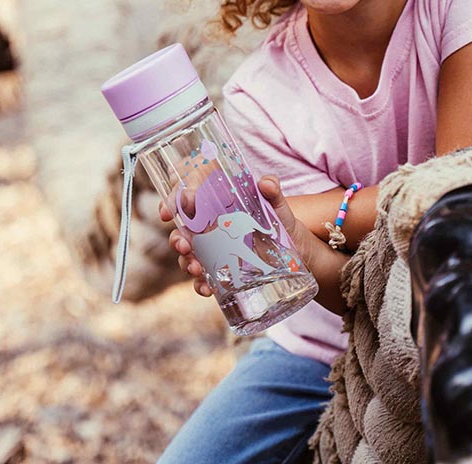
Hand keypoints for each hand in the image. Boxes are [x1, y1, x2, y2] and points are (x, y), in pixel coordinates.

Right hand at [158, 174, 316, 298]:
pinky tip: (207, 289)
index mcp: (219, 204)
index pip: (187, 197)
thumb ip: (273, 195)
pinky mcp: (222, 271)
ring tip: (196, 269)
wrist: (303, 257)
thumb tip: (266, 183)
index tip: (168, 211)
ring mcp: (215, 250)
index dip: (171, 201)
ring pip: (189, 255)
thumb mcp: (280, 209)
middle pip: (183, 229)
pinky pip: (203, 278)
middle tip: (184, 246)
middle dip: (178, 238)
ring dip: (186, 262)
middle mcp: (211, 226)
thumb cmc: (285, 226)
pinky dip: (200, 284)